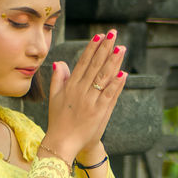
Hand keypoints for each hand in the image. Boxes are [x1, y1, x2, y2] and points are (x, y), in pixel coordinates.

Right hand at [43, 30, 126, 163]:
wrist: (62, 143)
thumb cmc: (59, 121)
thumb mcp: (54, 97)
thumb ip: (58, 79)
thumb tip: (59, 62)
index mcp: (70, 86)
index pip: (83, 62)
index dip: (92, 48)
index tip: (100, 36)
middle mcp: (81, 91)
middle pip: (95, 66)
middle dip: (105, 48)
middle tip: (113, 34)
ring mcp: (91, 101)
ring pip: (103, 77)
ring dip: (113, 62)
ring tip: (121, 48)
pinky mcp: (99, 112)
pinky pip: (109, 95)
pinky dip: (116, 84)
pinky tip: (123, 73)